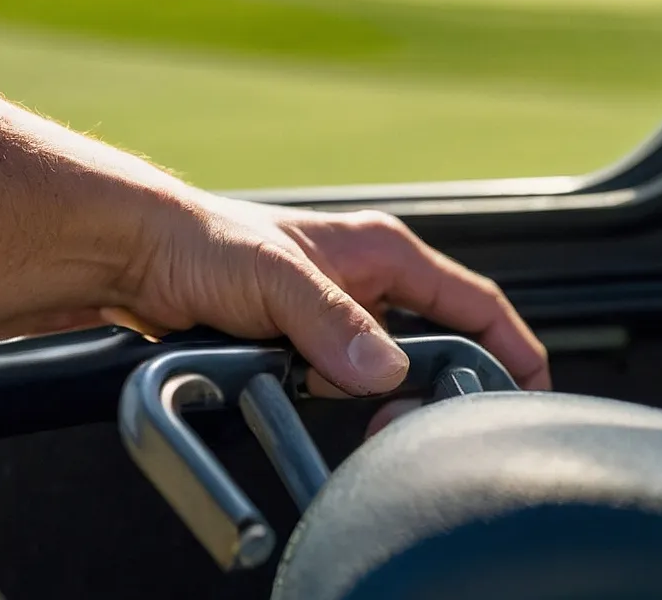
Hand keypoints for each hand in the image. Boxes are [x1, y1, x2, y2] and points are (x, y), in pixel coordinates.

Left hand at [112, 195, 550, 399]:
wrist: (129, 254)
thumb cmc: (197, 241)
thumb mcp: (275, 278)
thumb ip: (332, 323)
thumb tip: (382, 370)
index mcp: (382, 251)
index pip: (476, 303)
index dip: (513, 347)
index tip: (532, 390)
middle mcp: (370, 280)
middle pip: (443, 342)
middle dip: (442, 385)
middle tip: (424, 420)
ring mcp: (339, 313)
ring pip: (394, 369)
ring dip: (383, 396)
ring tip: (363, 411)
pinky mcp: (304, 341)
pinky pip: (348, 381)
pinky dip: (344, 400)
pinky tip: (318, 404)